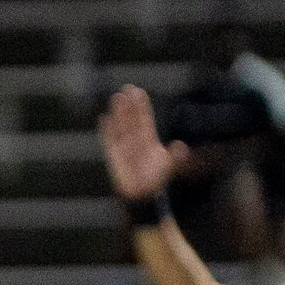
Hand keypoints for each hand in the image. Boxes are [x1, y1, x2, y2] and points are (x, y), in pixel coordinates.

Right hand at [97, 84, 187, 204]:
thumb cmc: (156, 182)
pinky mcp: (113, 157)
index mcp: (149, 141)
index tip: (139, 92)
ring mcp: (124, 148)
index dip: (142, 107)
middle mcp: (136, 141)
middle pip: (132, 120)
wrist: (142, 196)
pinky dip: (106, 131)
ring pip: (121, 127)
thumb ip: (174, 157)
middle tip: (126, 88)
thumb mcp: (168, 168)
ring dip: (118, 114)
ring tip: (116, 98)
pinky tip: (104, 119)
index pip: (145, 120)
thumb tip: (181, 146)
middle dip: (129, 106)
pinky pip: (109, 141)